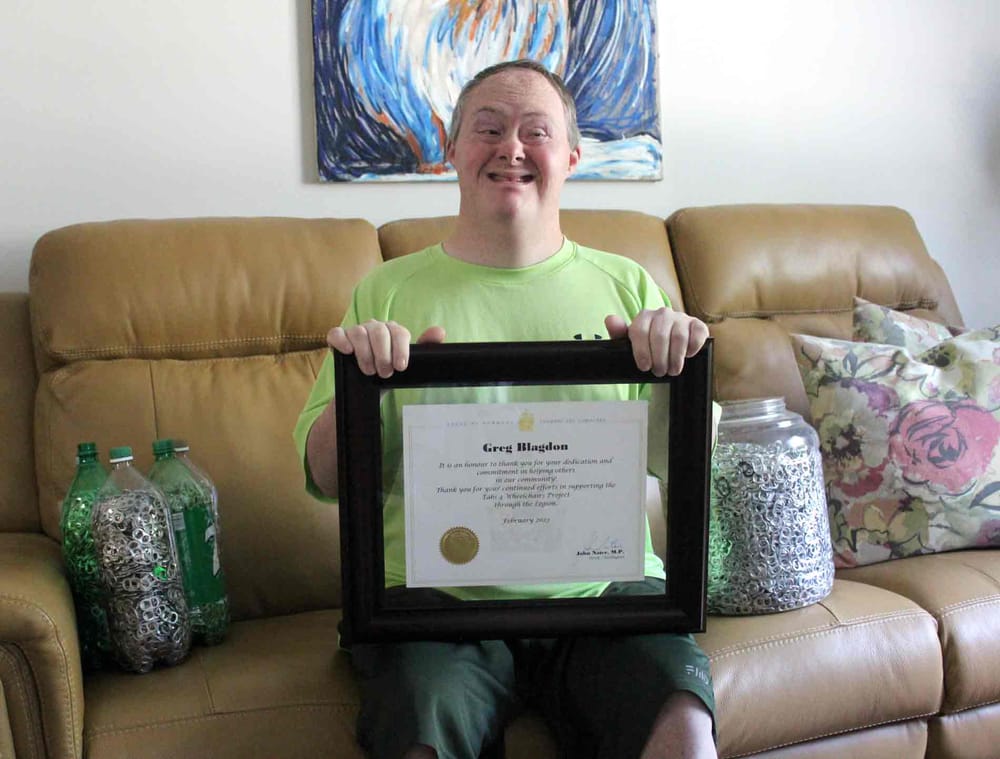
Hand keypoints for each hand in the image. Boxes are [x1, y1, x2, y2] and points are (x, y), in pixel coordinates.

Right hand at [326, 321, 445, 376]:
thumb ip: (424, 347)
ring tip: (369, 371)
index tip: (400, 366)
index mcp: (393, 331)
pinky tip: (347, 351)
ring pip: (359, 332)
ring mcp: (356, 331)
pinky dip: (341, 340)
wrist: (367, 387)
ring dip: (365, 354)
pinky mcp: (340, 338)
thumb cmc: (389, 370)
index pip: (399, 332)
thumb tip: (439, 331)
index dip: (400, 349)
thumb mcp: (406, 363)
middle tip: (384, 373)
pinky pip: (337, 333)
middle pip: (379, 332)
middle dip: (383, 354)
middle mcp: (374, 327)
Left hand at [605, 309, 708, 376]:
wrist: (668, 348)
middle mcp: (663, 313)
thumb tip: (611, 320)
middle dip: (659, 359)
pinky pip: (697, 335)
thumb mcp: (629, 343)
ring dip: (675, 358)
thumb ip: (618, 333)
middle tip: (659, 372)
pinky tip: (687, 356)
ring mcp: (681, 318)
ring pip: (678, 337)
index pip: (640, 331)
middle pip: (660, 336)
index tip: (644, 367)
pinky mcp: (697, 325)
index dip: (641, 352)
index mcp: (644, 316)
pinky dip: (692, 349)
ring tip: (672, 370)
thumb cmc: (646, 346)